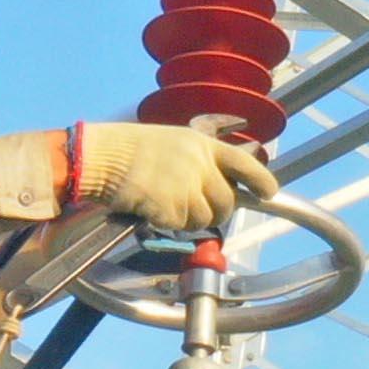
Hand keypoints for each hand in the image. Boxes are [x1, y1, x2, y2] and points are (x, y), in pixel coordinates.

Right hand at [69, 118, 280, 232]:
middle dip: (217, 211)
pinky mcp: (170, 205)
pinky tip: (153, 208)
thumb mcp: (174, 142)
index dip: (262, 180)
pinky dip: (169, 223)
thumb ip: (201, 160)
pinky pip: (181, 226)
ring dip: (190, 219)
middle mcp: (199, 163)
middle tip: (195, 208)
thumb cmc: (130, 150)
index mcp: (202, 144)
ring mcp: (185, 185)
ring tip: (167, 204)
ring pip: (206, 219)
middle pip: (227, 202)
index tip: (269, 192)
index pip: (245, 163)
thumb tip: (223, 183)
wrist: (100, 157)